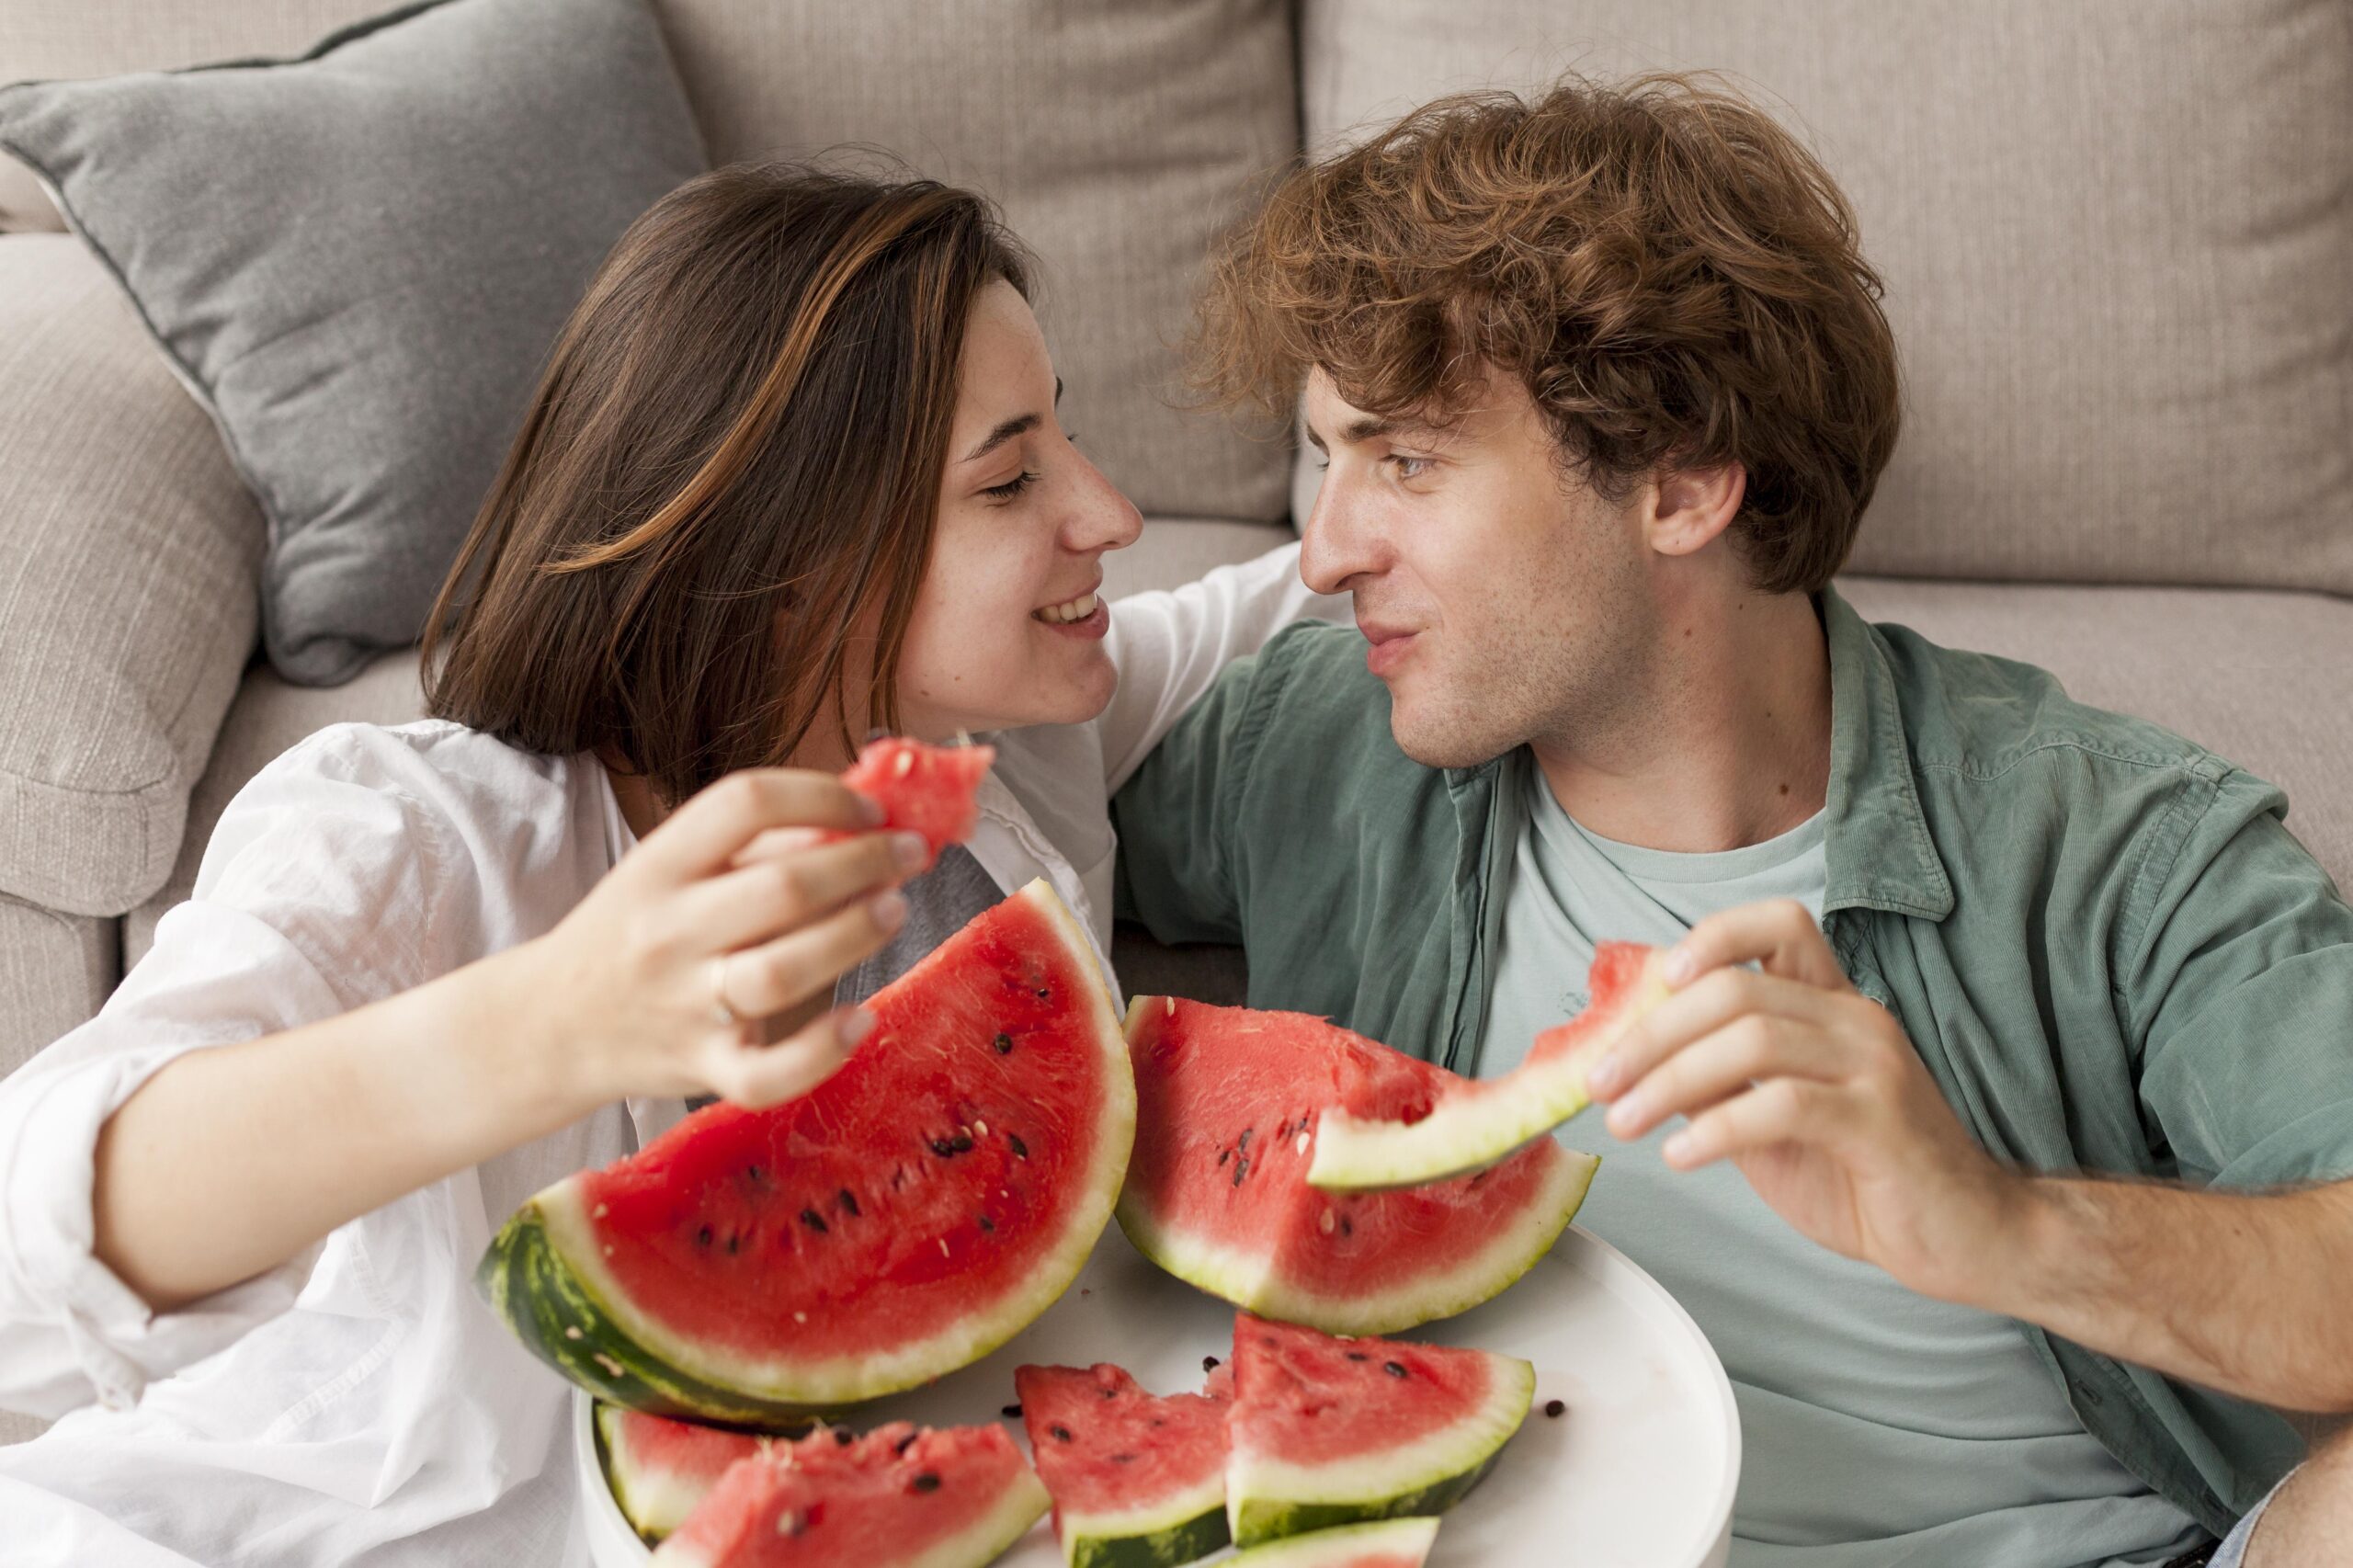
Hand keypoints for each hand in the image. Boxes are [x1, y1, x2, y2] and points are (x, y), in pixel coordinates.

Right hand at [517, 769, 925, 1111]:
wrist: (553, 1023)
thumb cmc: (636, 933)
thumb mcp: (673, 870)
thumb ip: (758, 845)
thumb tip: (866, 817)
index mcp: (660, 864)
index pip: (744, 803)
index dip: (821, 795)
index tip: (870, 807)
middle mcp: (668, 930)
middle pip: (783, 887)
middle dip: (866, 863)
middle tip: (911, 853)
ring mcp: (685, 1004)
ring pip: (785, 971)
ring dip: (856, 935)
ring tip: (894, 910)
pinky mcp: (701, 1067)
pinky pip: (768, 1072)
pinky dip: (823, 1050)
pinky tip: (862, 1020)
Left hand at [1584, 898, 2023, 1305]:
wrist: (1969, 1236)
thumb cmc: (1866, 1174)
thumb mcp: (1774, 1119)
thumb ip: (1719, 1079)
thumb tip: (1631, 1056)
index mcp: (1833, 1003)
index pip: (1777, 924)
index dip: (1711, 935)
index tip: (1655, 980)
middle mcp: (1856, 1019)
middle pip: (1736, 988)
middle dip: (1651, 1033)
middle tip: (1600, 1081)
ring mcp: (1874, 1067)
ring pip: (1751, 1038)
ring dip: (1669, 1080)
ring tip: (1625, 1122)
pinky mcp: (1881, 1124)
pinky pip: (1783, 1104)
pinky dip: (1718, 1127)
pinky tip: (1683, 1156)